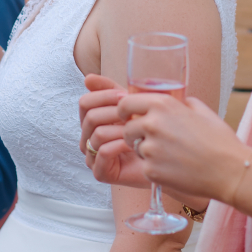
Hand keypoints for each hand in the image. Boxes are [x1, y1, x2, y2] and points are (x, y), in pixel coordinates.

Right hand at [79, 74, 151, 188]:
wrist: (166, 159)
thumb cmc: (149, 132)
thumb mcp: (131, 106)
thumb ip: (111, 90)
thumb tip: (88, 78)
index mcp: (92, 122)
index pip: (85, 102)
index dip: (104, 96)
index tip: (124, 96)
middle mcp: (88, 139)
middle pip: (90, 117)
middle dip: (115, 113)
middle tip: (135, 114)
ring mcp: (93, 157)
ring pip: (97, 134)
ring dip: (122, 130)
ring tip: (139, 131)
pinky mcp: (100, 173)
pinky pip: (104, 152)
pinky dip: (121, 145)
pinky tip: (136, 144)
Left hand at [103, 92, 247, 204]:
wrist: (230, 172)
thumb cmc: (220, 141)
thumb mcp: (203, 111)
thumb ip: (183, 102)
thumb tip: (176, 100)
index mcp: (163, 105)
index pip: (125, 103)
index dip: (123, 111)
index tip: (127, 117)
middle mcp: (152, 124)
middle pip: (126, 128)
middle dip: (134, 134)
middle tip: (150, 141)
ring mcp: (150, 148)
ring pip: (136, 148)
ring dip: (146, 152)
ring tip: (170, 155)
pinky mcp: (150, 170)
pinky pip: (145, 167)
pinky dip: (155, 168)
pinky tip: (174, 169)